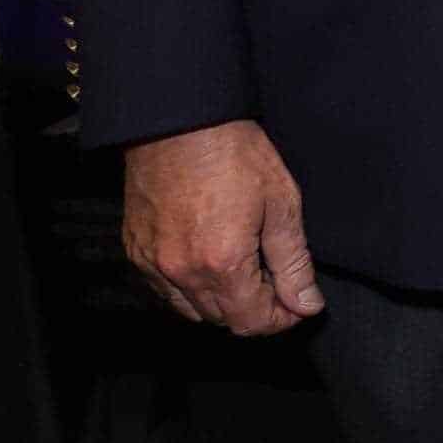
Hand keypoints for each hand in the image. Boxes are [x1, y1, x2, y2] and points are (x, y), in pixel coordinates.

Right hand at [122, 120, 325, 335]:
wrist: (178, 120)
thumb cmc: (234, 154)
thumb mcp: (281, 204)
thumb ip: (294, 262)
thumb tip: (307, 304)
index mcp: (222, 263)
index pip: (252, 322)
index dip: (281, 320)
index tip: (298, 304)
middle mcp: (182, 272)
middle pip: (222, 320)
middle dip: (255, 311)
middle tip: (277, 284)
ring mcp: (152, 264)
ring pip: (192, 311)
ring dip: (223, 303)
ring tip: (247, 272)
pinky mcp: (135, 250)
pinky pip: (165, 291)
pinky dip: (190, 290)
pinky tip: (211, 264)